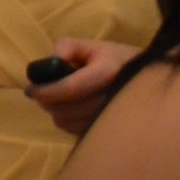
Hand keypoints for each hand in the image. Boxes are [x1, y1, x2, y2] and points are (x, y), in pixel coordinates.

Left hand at [24, 38, 139, 135]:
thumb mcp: (93, 46)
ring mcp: (113, 120)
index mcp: (108, 73)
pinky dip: (67, 122)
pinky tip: (72, 110)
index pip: (71, 88)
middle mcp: (112, 99)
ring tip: (58, 100)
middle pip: (67, 109)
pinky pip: (76, 132)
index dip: (47, 91)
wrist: (149, 82)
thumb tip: (51, 60)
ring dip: (56, 112)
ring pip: (69, 123)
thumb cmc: (116, 60)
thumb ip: (67, 47)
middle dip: (48, 102)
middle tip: (40, 94)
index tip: (30, 90)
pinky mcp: (111, 133)